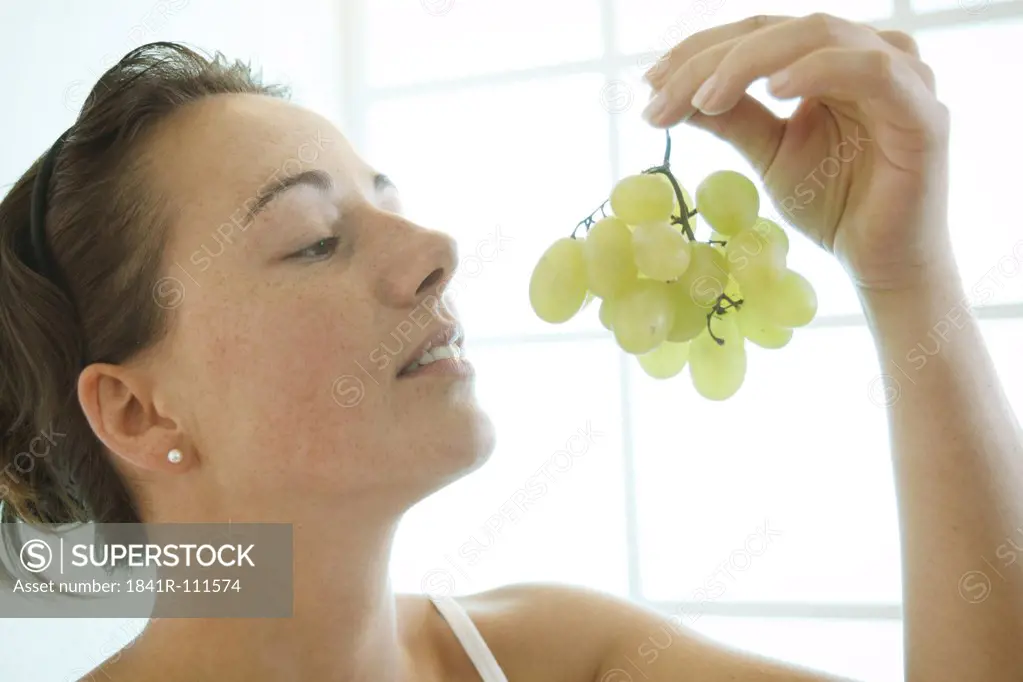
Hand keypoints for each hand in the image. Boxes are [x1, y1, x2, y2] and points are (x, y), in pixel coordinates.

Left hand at [643, 14, 954, 292]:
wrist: (880, 263)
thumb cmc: (834, 204)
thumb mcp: (769, 153)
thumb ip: (732, 117)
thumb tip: (673, 93)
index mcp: (829, 58)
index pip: (755, 35)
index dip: (698, 52)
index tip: (649, 84)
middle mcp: (866, 53)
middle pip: (775, 30)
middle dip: (709, 60)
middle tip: (661, 95)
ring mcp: (901, 75)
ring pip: (817, 35)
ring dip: (749, 62)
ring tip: (705, 97)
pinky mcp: (922, 110)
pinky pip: (870, 71)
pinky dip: (818, 71)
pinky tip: (776, 91)